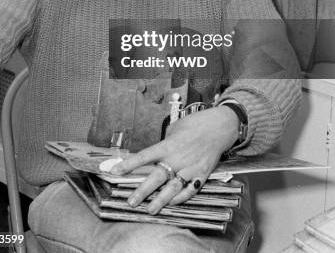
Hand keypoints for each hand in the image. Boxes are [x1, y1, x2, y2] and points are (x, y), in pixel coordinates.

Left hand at [110, 106, 239, 213]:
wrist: (219, 127)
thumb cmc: (196, 124)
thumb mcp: (175, 128)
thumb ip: (165, 143)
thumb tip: (157, 154)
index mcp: (168, 145)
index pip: (144, 156)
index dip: (128, 164)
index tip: (115, 171)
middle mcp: (178, 158)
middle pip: (156, 178)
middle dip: (142, 191)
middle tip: (131, 201)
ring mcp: (190, 168)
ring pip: (173, 189)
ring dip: (160, 200)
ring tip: (150, 209)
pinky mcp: (202, 174)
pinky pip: (190, 190)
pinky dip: (180, 198)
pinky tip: (172, 203)